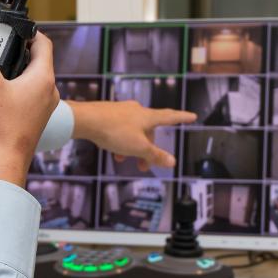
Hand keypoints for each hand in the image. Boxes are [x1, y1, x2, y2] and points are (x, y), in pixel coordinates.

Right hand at [0, 16, 59, 186]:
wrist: (2, 167)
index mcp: (43, 79)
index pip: (43, 43)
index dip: (27, 32)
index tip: (10, 29)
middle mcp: (49, 92)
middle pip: (36, 61)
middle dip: (15, 52)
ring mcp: (43, 109)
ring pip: (31, 80)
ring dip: (14, 72)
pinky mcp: (34, 121)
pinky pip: (28, 97)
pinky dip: (14, 90)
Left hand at [67, 100, 195, 170]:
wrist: (85, 119)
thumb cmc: (114, 131)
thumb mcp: (138, 148)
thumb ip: (155, 155)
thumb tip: (173, 162)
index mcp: (148, 116)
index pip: (170, 117)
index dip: (182, 118)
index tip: (193, 116)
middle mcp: (137, 110)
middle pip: (149, 130)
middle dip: (148, 148)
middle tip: (144, 166)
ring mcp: (122, 110)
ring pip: (134, 131)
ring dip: (132, 147)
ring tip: (123, 160)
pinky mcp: (109, 113)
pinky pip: (120, 129)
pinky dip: (121, 141)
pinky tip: (112, 151)